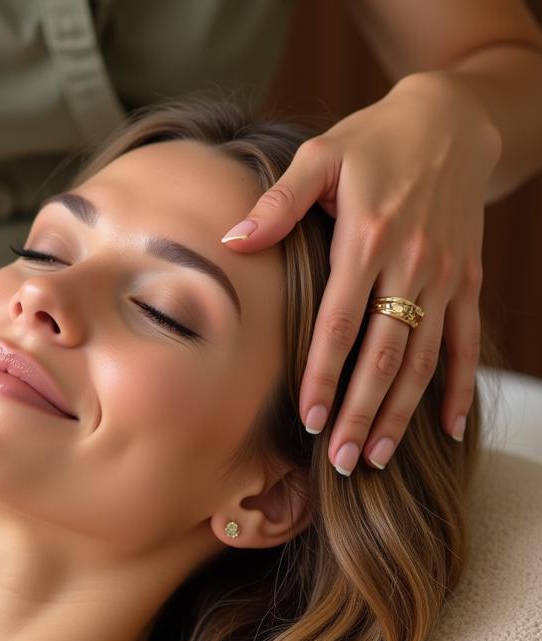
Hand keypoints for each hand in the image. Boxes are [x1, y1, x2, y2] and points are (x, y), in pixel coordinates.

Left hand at [221, 72, 500, 473]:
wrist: (453, 118)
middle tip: (343, 462)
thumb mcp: (320, 155)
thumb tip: (232, 239)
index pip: (341, 324)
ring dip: (402, 412)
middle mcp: (410, 264)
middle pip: (384, 354)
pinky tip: (449, 427)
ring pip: (424, 358)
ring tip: (378, 457)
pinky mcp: (468, 279)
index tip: (310, 421)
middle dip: (362, 412)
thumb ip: (278, 203)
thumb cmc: (372, 140)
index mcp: (367, 239)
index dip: (325, 375)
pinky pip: (466, 341)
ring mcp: (445, 276)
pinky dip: (459, 385)